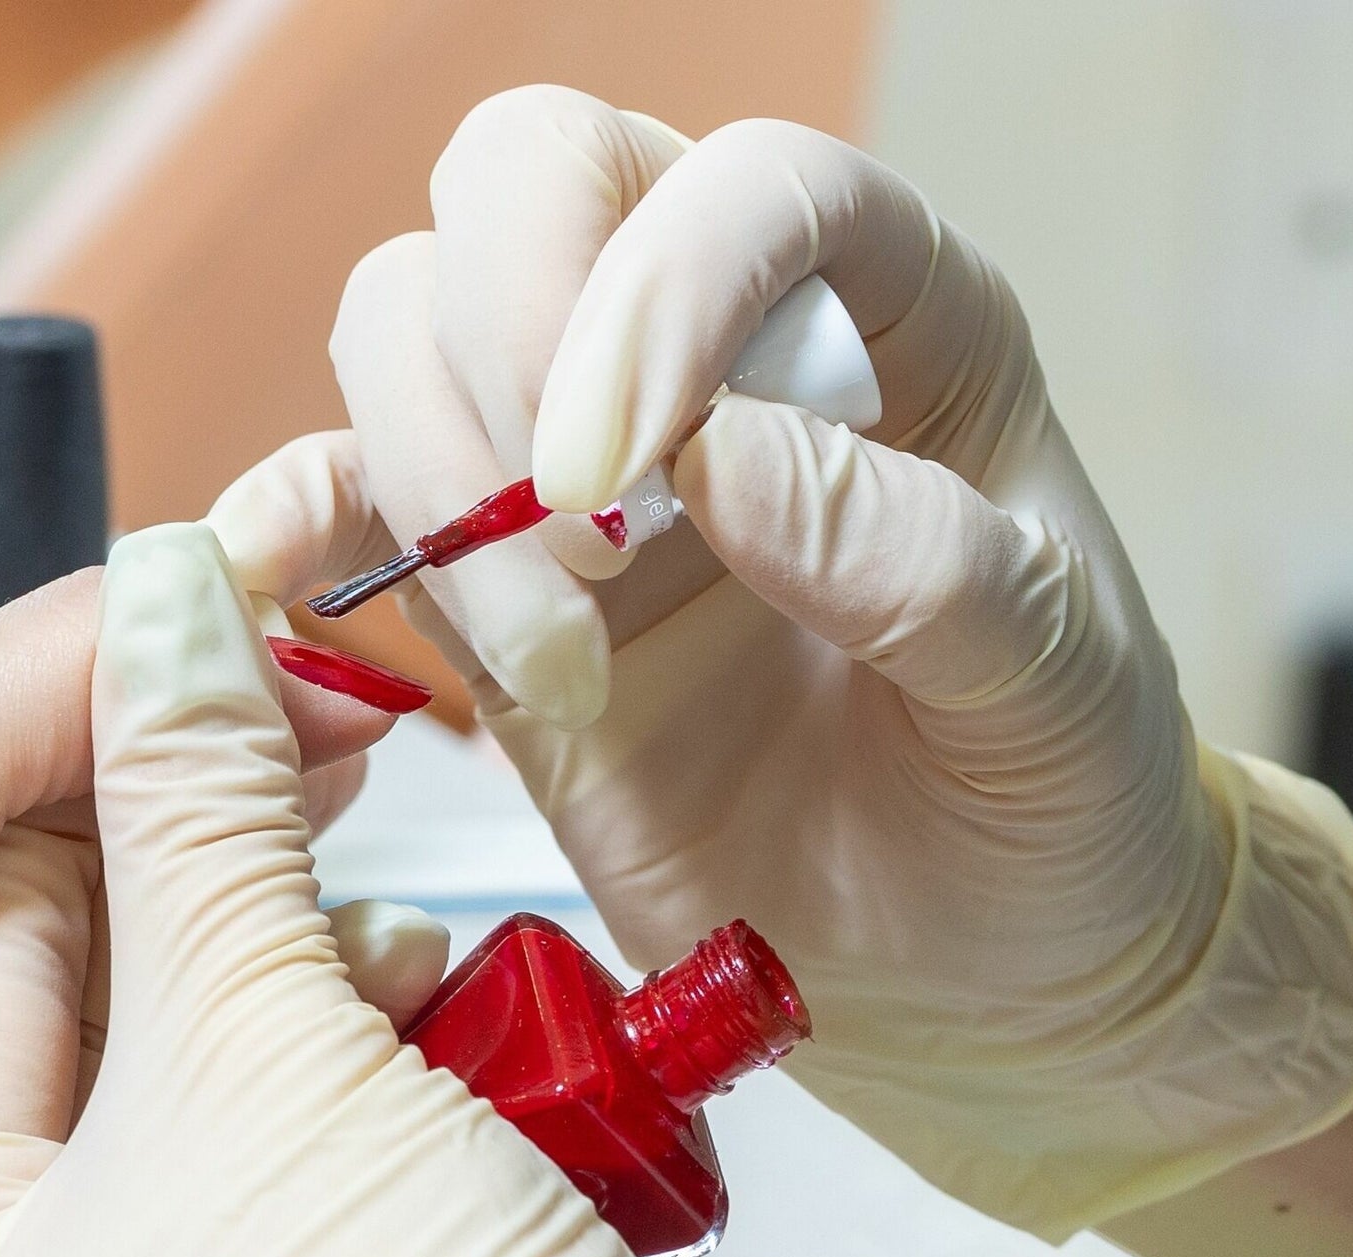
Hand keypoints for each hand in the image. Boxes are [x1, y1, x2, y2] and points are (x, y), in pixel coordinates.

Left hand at [0, 525, 1008, 1256]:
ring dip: (320, 1004)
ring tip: (418, 950)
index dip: (103, 812)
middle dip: (231, 921)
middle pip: (98, 1044)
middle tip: (328, 815)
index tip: (208, 692)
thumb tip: (165, 595)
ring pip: (214, 1114)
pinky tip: (449, 1042)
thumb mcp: (253, 1021)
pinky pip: (295, 1197)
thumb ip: (190, 790)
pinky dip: (369, 1109)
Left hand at [0, 572, 411, 1256]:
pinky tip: (296, 1215)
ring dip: (287, 1073)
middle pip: (209, 916)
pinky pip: (132, 1216)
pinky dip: (219, 1203)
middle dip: (325, 921)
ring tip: (409, 1080)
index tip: (449, 727)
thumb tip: (252, 590)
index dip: (307, 729)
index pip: (178, 739)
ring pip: (191, 1072)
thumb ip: (51, 699)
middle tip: (444, 956)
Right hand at [208, 95, 1352, 1240]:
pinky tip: (301, 609)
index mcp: (894, 317)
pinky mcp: (490, 601)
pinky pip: (339, 505)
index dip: (659, 286)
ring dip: (434, 484)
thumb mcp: (1055, 692)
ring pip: (406, 325)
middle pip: (526, 183)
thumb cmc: (1060, 803)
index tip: (629, 469)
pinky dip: (292, 534)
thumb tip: (724, 459)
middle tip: (586, 550)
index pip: (744, 186)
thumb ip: (918, 566)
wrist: (1000, 976)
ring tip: (556, 667)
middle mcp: (720, 354)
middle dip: (507, 345)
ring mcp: (586, 472)